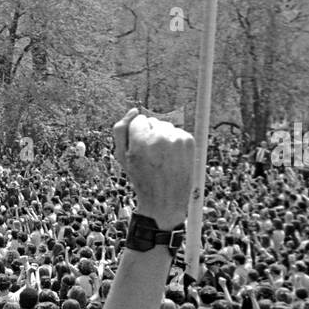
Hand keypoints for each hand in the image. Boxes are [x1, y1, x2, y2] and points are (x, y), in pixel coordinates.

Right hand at [112, 107, 192, 229]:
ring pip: (165, 126)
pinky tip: (172, 157)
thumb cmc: (140, 176)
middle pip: (152, 121)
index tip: (139, 150)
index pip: (139, 119)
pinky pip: (177, 132)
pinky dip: (174, 142)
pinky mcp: (188, 141)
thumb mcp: (121, 156)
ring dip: (162, 138)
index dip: (137, 134)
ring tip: (162, 158)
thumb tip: (135, 110)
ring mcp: (176, 138)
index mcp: (140, 140)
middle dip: (150, 134)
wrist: (165, 198)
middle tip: (151, 157)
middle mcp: (159, 136)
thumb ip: (120, 130)